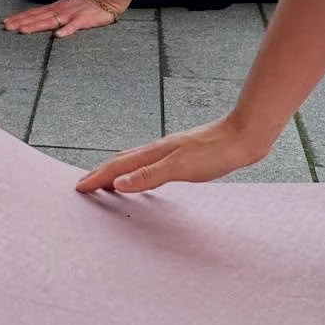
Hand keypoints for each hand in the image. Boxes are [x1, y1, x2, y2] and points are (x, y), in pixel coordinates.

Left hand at [3, 0, 116, 36]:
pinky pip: (73, 26)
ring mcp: (70, 15)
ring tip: (23, 30)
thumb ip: (51, 13)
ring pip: (50, 21)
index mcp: (54, 9)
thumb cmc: (85, 4)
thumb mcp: (64, 7)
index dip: (19, 18)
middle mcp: (59, 11)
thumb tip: (37, 18)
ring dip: (36, 26)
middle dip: (21, 22)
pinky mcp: (82, 20)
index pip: (33, 13)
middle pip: (37, 17)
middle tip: (6, 27)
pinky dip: (65, 30)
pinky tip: (57, 35)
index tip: (6, 22)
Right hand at [75, 113, 271, 194]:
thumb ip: (148, 176)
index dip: (97, 177)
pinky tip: (146, 176)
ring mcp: (170, 151)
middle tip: (86, 184)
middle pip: (121, 161)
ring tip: (107, 181)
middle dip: (101, 173)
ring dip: (117, 172)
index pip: (117, 166)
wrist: (244, 137)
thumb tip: (118, 183)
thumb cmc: (216, 152)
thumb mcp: (180, 168)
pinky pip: (149, 164)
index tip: (80, 187)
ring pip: (135, 161)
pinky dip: (137, 171)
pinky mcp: (182, 156)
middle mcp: (158, 150)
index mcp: (154, 153)